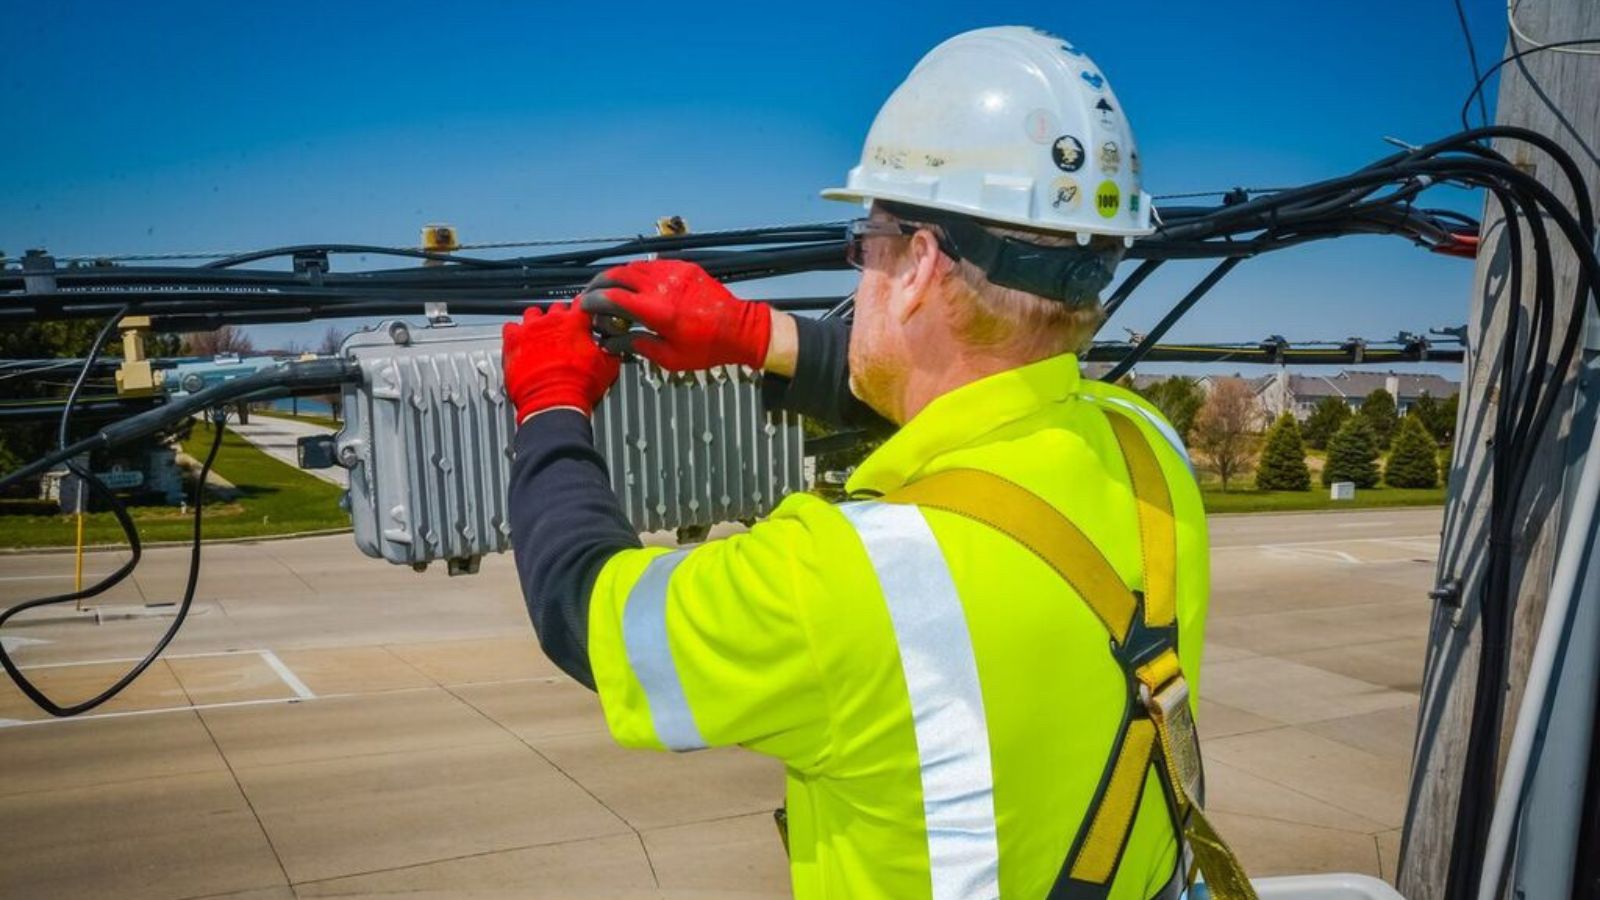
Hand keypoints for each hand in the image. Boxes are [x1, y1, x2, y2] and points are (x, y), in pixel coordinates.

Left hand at [502, 302, 620, 422]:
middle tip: (566, 333)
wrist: (553, 404)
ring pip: (533, 314)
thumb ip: (609, 348)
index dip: (586, 309)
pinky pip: (510, 327)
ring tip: (543, 335)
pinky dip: (516, 333)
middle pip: (557, 308)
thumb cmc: (578, 387)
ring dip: (539, 322)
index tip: (586, 316)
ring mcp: (530, 330)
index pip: (583, 303)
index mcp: (576, 322)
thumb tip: (612, 345)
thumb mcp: (608, 367)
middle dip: (563, 318)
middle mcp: (552, 321)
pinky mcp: (512, 342)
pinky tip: (522, 341)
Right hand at [578, 259, 771, 370]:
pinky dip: (637, 273)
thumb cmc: (708, 347)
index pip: (611, 297)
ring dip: (615, 277)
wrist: (741, 329)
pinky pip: (652, 265)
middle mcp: (662, 286)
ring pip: (632, 266)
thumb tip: (611, 344)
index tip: (583, 308)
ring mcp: (673, 272)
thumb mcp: (670, 357)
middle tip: (589, 296)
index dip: (591, 301)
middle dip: (597, 285)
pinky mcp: (684, 267)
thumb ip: (637, 346)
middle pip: (616, 275)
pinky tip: (635, 285)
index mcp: (656, 310)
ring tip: (608, 291)